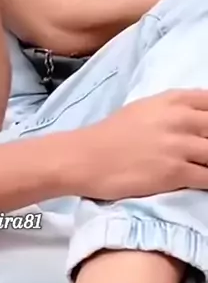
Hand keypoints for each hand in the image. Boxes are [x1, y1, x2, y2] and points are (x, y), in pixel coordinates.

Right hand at [68, 89, 207, 199]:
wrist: (87, 158)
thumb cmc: (113, 134)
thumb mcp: (146, 109)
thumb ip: (176, 109)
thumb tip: (201, 116)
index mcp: (173, 100)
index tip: (206, 132)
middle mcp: (180, 118)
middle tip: (204, 152)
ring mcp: (179, 146)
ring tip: (202, 165)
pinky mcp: (176, 172)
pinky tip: (202, 182)